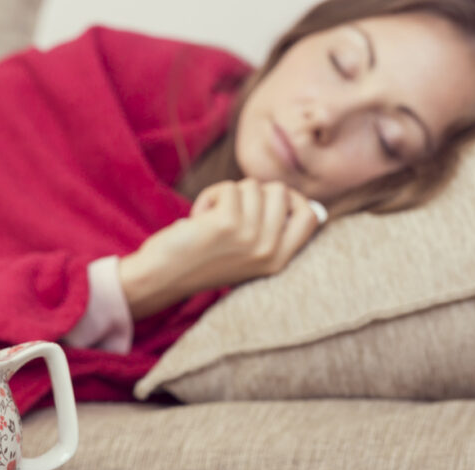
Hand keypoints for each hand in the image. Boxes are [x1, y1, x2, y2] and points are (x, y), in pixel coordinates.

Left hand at [118, 179, 320, 319]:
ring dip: (227, 194)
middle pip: (280, 192)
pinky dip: (210, 196)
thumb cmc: (202, 259)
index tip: (268, 201)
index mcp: (278, 260)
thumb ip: (273, 232)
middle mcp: (269, 251)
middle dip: (253, 192)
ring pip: (253, 186)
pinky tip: (198, 219)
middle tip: (230, 213)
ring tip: (211, 219)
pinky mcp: (228, 224)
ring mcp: (251, 237)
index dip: (293, 199)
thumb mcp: (247, 253)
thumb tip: (305, 203)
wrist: (163, 278)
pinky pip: (228, 188)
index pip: (311, 217)